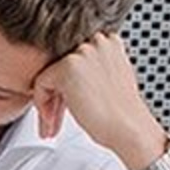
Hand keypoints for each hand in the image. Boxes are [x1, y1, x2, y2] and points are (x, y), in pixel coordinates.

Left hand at [32, 30, 164, 169]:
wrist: (129, 128)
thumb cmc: (123, 113)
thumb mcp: (114, 79)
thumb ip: (96, 69)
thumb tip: (79, 75)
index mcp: (110, 41)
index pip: (76, 57)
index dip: (70, 84)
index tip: (68, 103)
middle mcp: (97, 41)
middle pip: (61, 64)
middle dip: (58, 92)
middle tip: (57, 115)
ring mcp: (83, 52)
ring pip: (50, 73)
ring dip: (49, 99)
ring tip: (53, 120)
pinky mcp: (68, 67)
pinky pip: (41, 82)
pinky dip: (42, 102)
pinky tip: (52, 117)